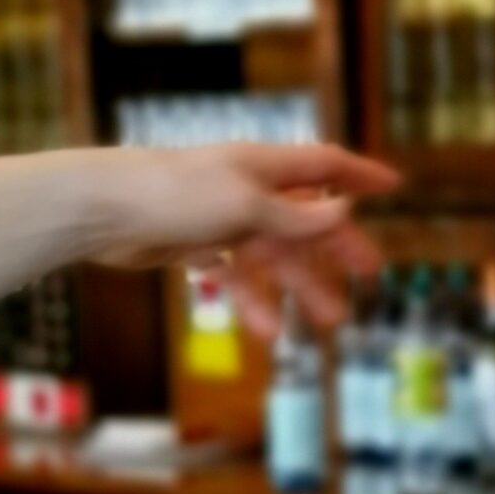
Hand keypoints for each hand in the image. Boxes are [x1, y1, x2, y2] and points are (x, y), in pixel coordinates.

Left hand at [86, 142, 400, 335]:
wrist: (101, 211)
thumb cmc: (172, 195)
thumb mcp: (245, 206)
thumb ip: (295, 216)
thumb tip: (344, 210)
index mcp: (264, 167)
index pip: (325, 165)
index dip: (360, 176)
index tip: (394, 186)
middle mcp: (246, 188)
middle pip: (305, 218)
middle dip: (337, 247)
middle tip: (368, 276)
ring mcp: (219, 216)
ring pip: (272, 254)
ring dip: (299, 286)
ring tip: (325, 323)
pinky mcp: (192, 243)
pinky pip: (234, 273)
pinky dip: (252, 298)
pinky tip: (264, 328)